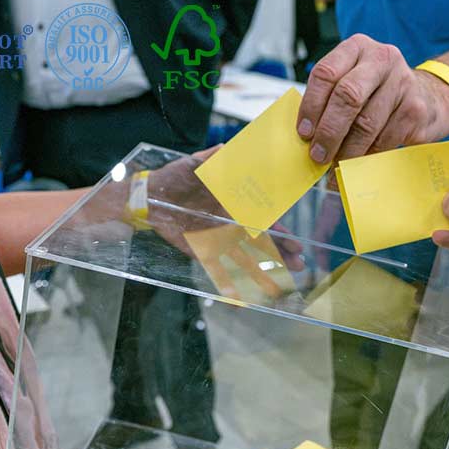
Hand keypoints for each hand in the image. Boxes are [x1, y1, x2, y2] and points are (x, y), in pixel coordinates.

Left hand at [148, 149, 304, 270]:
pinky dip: (226, 284)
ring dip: (261, 271)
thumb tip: (223, 148)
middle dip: (280, 253)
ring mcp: (217, 238)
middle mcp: (230, 223)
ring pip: (244, 257)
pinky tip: (237, 300)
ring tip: (278, 285)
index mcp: (234, 203)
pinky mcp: (201, 250)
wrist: (149, 196)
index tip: (294, 242)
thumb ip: (209, 160)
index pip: (262, 219)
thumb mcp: (192, 165)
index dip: (278, 231)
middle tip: (300, 265)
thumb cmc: (175, 177)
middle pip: (260, 241)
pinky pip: (215, 269)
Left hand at [297, 34, 448, 162]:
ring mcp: (402, 82)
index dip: (311, 106)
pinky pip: (384, 139)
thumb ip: (329, 100)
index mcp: (357, 48)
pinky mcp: (416, 109)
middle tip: (318, 155)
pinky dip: (367, 157)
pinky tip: (357, 165)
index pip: (326, 73)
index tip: (304, 133)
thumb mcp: (352, 83)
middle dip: (328, 131)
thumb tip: (305, 138)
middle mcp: (381, 59)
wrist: (428, 97)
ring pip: (366, 124)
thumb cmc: (377, 94)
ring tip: (334, 166)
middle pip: (347, 96)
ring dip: (346, 151)